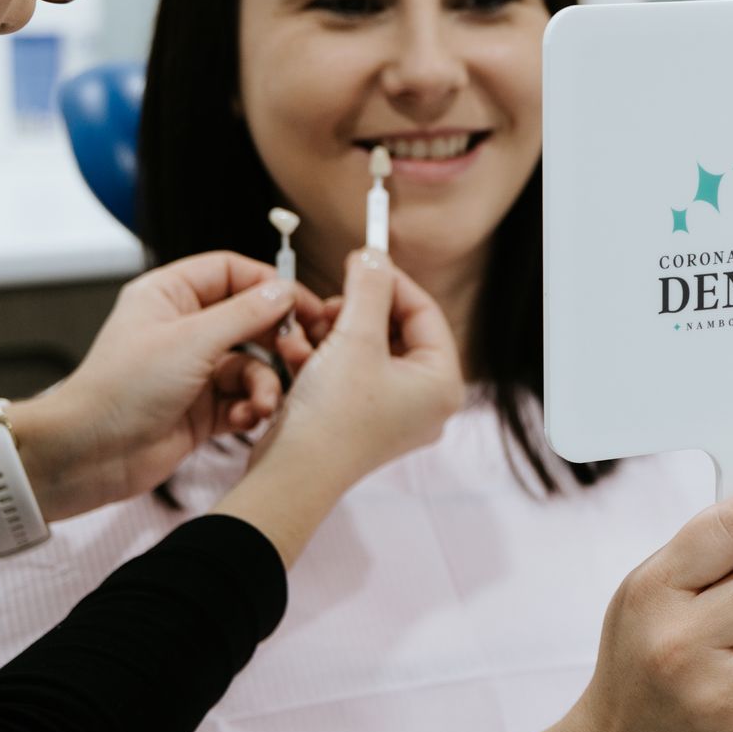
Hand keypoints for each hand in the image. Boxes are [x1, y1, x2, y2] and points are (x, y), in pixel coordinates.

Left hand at [19, 251, 323, 519]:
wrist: (88, 455)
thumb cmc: (122, 389)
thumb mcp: (191, 341)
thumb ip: (246, 314)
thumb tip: (285, 292)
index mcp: (170, 296)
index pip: (234, 273)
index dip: (272, 286)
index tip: (305, 307)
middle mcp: (185, 328)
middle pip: (252, 319)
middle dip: (279, 340)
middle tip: (300, 356)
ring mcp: (195, 369)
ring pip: (254, 365)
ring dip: (265, 385)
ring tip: (262, 405)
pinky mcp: (203, 407)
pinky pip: (244, 398)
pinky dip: (250, 409)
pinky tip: (244, 421)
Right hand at [250, 249, 461, 482]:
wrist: (289, 477)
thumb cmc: (331, 416)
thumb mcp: (354, 338)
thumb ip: (369, 289)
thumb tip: (374, 254)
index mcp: (443, 383)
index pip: (424, 312)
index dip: (390, 282)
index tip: (360, 260)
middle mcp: (427, 401)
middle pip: (395, 330)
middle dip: (354, 312)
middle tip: (329, 305)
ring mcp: (395, 414)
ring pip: (366, 349)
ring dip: (331, 334)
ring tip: (305, 332)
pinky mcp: (361, 421)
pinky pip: (349, 373)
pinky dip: (323, 358)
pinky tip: (295, 355)